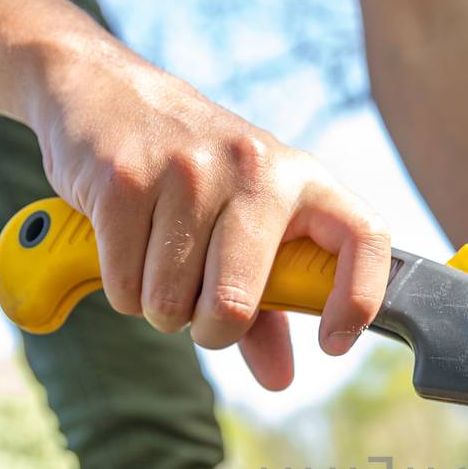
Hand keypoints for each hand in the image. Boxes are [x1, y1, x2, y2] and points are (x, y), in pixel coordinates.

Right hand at [24, 49, 390, 389]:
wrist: (103, 89)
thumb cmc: (189, 174)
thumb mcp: (243, 227)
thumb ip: (267, 308)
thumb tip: (279, 380)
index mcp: (301, 179)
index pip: (364, 236)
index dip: (358, 298)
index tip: (332, 342)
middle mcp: (254, 166)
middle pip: (235, 301)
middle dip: (212, 330)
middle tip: (200, 313)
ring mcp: (187, 168)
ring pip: (172, 302)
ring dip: (159, 306)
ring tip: (158, 260)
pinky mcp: (123, 177)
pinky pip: (125, 284)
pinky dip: (121, 287)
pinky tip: (123, 245)